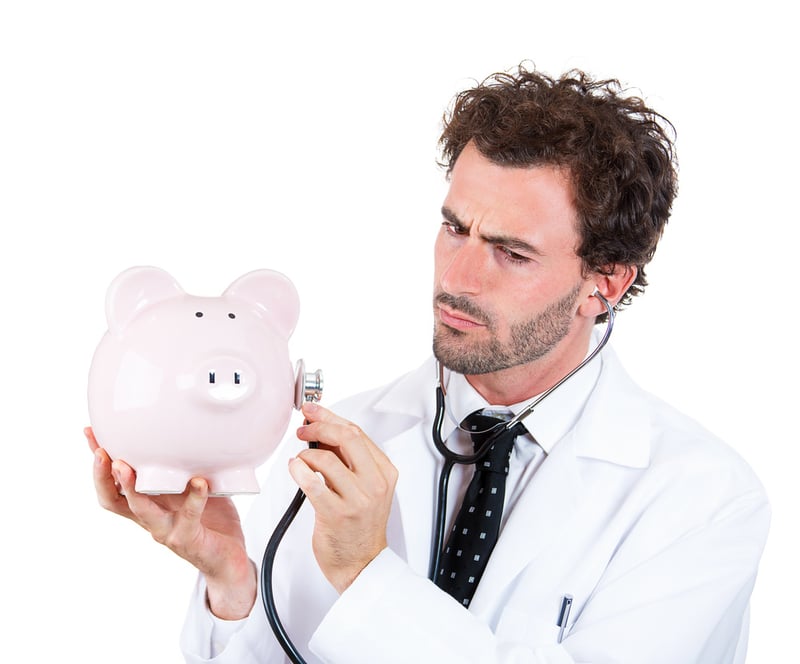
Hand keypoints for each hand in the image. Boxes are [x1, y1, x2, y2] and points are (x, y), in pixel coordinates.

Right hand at [86, 427, 255, 618]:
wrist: (228, 561)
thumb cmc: (211, 521)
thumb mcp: (193, 487)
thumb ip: (187, 465)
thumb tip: (189, 428)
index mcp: (147, 505)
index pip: (112, 484)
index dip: (99, 462)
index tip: (90, 432)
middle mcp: (150, 519)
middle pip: (113, 500)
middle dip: (103, 476)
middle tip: (101, 453)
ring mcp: (166, 530)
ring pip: (141, 510)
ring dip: (131, 487)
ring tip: (125, 467)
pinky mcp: (188, 538)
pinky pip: (189, 516)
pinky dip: (195, 498)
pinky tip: (199, 482)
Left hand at [290, 403, 397, 593]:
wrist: (361, 564)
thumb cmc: (359, 526)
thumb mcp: (364, 487)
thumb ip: (348, 460)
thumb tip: (323, 432)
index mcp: (384, 472)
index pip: (357, 433)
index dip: (331, 418)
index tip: (313, 412)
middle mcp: (374, 484)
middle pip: (346, 438)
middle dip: (319, 426)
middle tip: (303, 428)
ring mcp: (357, 499)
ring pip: (326, 459)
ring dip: (306, 454)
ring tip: (300, 460)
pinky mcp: (336, 514)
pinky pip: (312, 483)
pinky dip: (299, 470)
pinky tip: (295, 469)